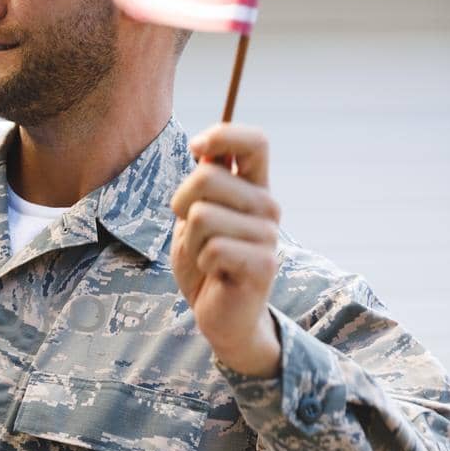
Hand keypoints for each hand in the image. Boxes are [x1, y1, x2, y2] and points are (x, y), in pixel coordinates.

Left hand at [169, 123, 282, 376]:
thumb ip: (203, 185)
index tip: (197, 148)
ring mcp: (268, 235)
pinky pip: (212, 248)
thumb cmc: (205, 262)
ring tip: (205, 258)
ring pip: (202, 216)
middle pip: (206, 177)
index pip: (255, 141)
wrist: (220, 315)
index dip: (223, 135)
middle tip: (192, 233)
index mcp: (253, 188)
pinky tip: (214, 274)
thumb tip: (206, 150)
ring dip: (191, 242)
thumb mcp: (195, 217)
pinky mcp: (263, 264)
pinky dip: (201, 263)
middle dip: (181, 205)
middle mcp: (267, 206)